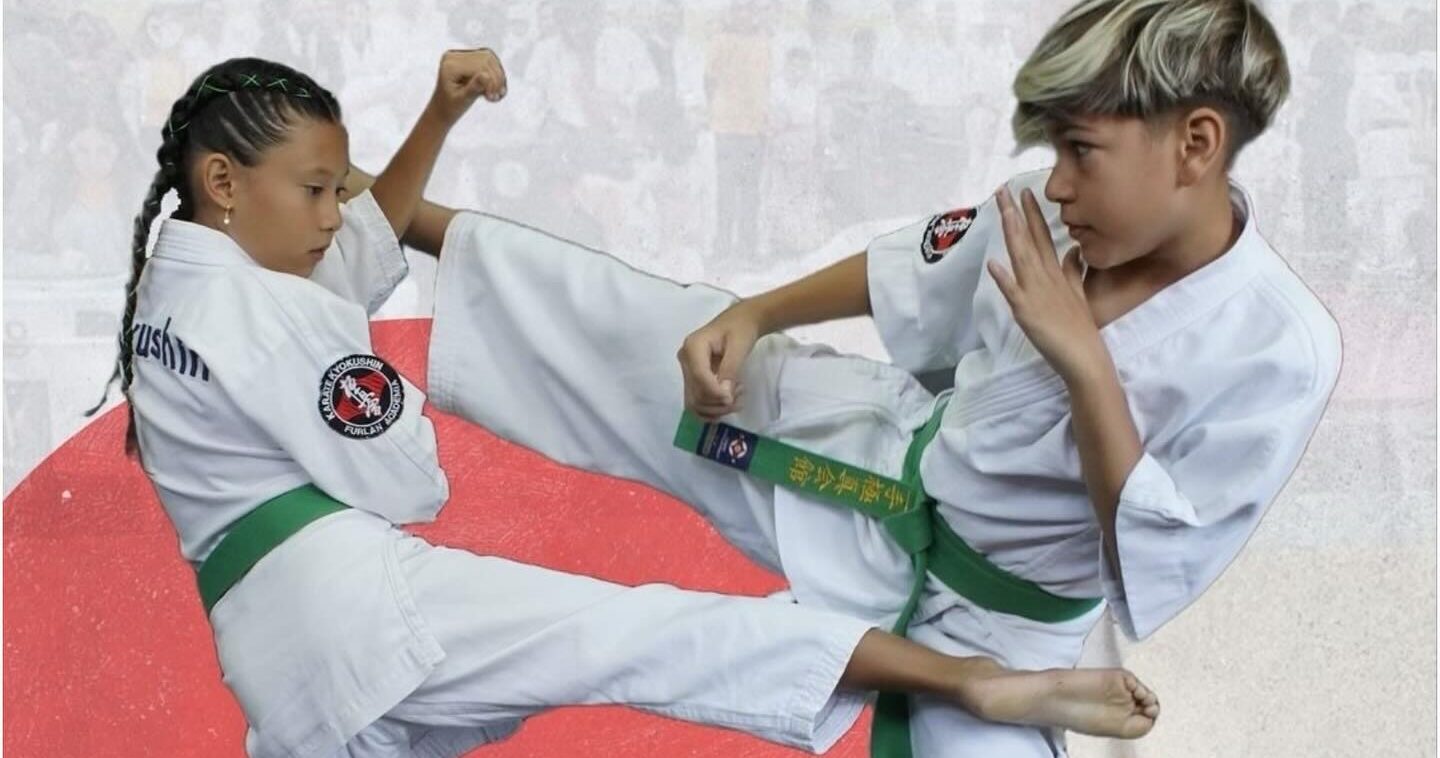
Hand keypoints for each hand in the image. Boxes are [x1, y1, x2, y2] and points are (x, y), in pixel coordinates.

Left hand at [427, 48, 506, 127]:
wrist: (441, 110)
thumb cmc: (449, 108)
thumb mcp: (462, 100)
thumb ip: (473, 88)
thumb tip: (486, 76)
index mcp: (450, 65)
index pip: (479, 65)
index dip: (491, 80)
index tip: (493, 97)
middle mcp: (454, 56)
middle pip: (486, 59)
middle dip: (496, 78)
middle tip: (496, 97)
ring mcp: (460, 56)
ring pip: (489, 59)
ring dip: (498, 77)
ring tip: (497, 94)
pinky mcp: (467, 59)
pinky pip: (488, 61)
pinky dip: (495, 75)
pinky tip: (494, 89)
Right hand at [677, 301, 762, 420]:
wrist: (739, 323)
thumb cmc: (740, 330)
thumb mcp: (739, 347)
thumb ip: (730, 369)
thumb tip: (724, 395)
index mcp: (693, 346)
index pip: (699, 377)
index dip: (715, 392)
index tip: (733, 398)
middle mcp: (685, 359)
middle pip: (695, 393)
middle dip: (718, 403)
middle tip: (739, 398)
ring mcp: (687, 370)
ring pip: (694, 402)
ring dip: (716, 408)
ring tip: (735, 399)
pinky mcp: (692, 378)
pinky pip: (696, 401)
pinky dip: (711, 408)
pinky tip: (726, 402)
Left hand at [986, 186, 1105, 380]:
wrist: (1086, 358)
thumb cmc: (1080, 329)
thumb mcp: (1078, 294)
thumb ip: (1073, 272)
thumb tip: (1072, 251)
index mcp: (1056, 273)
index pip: (1042, 236)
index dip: (1032, 214)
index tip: (1023, 192)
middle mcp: (1046, 277)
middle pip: (1030, 240)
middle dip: (1017, 214)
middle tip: (1003, 189)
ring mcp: (1037, 293)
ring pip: (1022, 257)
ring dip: (1012, 234)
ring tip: (1003, 211)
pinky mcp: (1028, 313)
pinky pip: (1014, 294)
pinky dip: (1004, 279)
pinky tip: (994, 264)